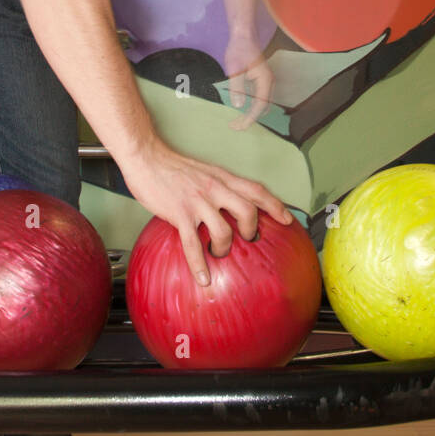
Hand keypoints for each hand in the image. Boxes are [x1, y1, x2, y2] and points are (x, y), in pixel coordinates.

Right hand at [120, 137, 293, 285]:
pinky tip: (203, 278)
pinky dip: (199, 264)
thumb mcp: (205, 171)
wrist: (146, 157)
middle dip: (252, 229)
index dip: (275, 205)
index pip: (257, 190)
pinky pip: (193, 244)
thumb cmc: (173, 166)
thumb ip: (219, 185)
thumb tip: (230, 204)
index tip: (287, 219)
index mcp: (223, 177)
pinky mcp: (180, 213)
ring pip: (224, 230)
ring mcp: (198, 201)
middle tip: (249, 239)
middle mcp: (215, 188)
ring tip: (219, 252)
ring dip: (225, 248)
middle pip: (248, 210)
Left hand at [222, 33, 272, 129]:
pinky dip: (252, 106)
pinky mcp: (261, 79)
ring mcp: (266, 81)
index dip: (250, 118)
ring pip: (262, 103)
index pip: (260, 105)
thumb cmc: (239, 50)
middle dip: (250, 119)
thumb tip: (238, 105)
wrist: (243, 35)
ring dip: (251, 114)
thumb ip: (236, 87)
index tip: (238, 126)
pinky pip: (259, 98)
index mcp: (265, 80)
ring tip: (237, 121)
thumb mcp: (235, 69)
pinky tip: (241, 108)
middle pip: (263, 107)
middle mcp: (269, 82)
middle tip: (234, 126)